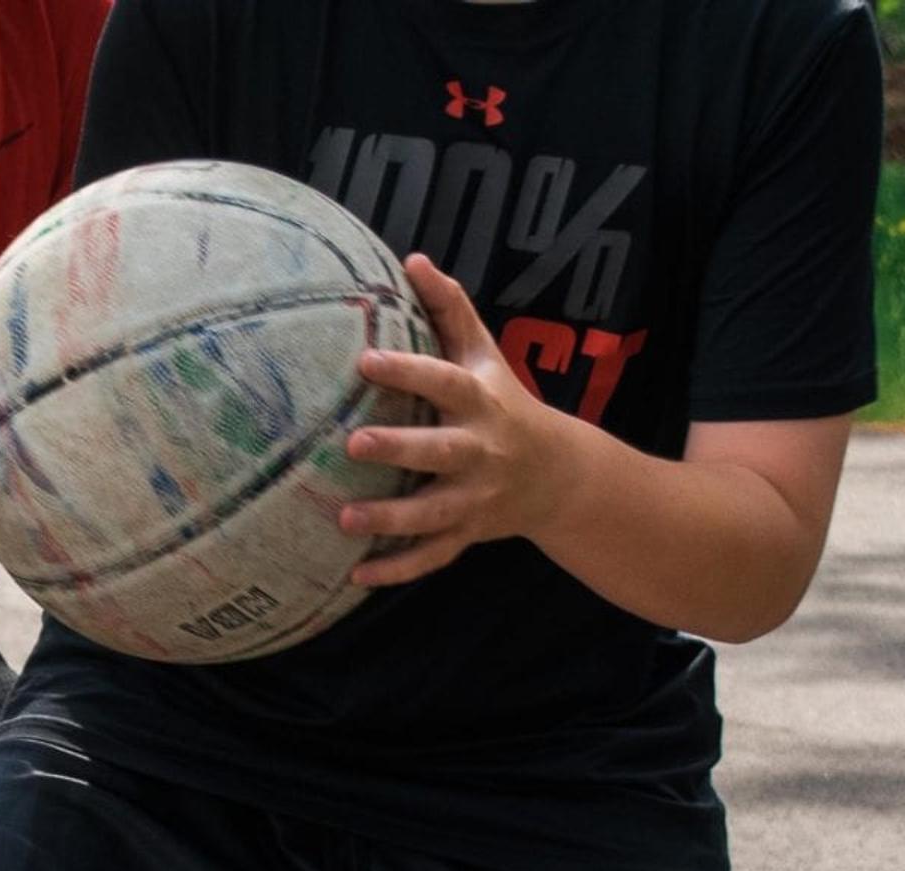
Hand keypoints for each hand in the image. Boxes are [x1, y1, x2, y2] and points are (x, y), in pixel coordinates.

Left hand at [337, 255, 583, 587]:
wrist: (559, 475)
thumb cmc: (505, 403)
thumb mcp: (484, 355)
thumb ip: (450, 310)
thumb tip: (412, 259)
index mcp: (481, 403)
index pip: (445, 382)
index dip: (408, 371)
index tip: (365, 360)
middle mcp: (480, 453)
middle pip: (441, 452)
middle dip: (400, 449)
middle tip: (351, 442)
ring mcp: (475, 499)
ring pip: (433, 514)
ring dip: (390, 521)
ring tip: (344, 520)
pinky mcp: (467, 534)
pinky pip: (432, 557)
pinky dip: (397, 572)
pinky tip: (356, 577)